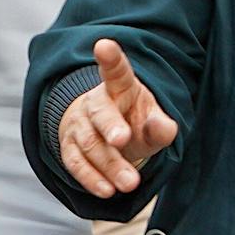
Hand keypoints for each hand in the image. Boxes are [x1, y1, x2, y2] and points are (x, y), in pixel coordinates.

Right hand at [58, 39, 178, 198]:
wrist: (106, 135)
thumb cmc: (134, 122)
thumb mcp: (152, 120)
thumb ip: (160, 126)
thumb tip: (166, 128)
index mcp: (119, 87)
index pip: (116, 71)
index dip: (110, 58)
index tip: (104, 44)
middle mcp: (95, 102)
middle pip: (100, 111)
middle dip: (110, 125)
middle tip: (123, 139)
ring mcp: (79, 124)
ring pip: (90, 142)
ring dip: (109, 164)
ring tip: (130, 183)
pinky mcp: (69, 147)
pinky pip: (75, 162)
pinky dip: (90, 178)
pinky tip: (107, 190)